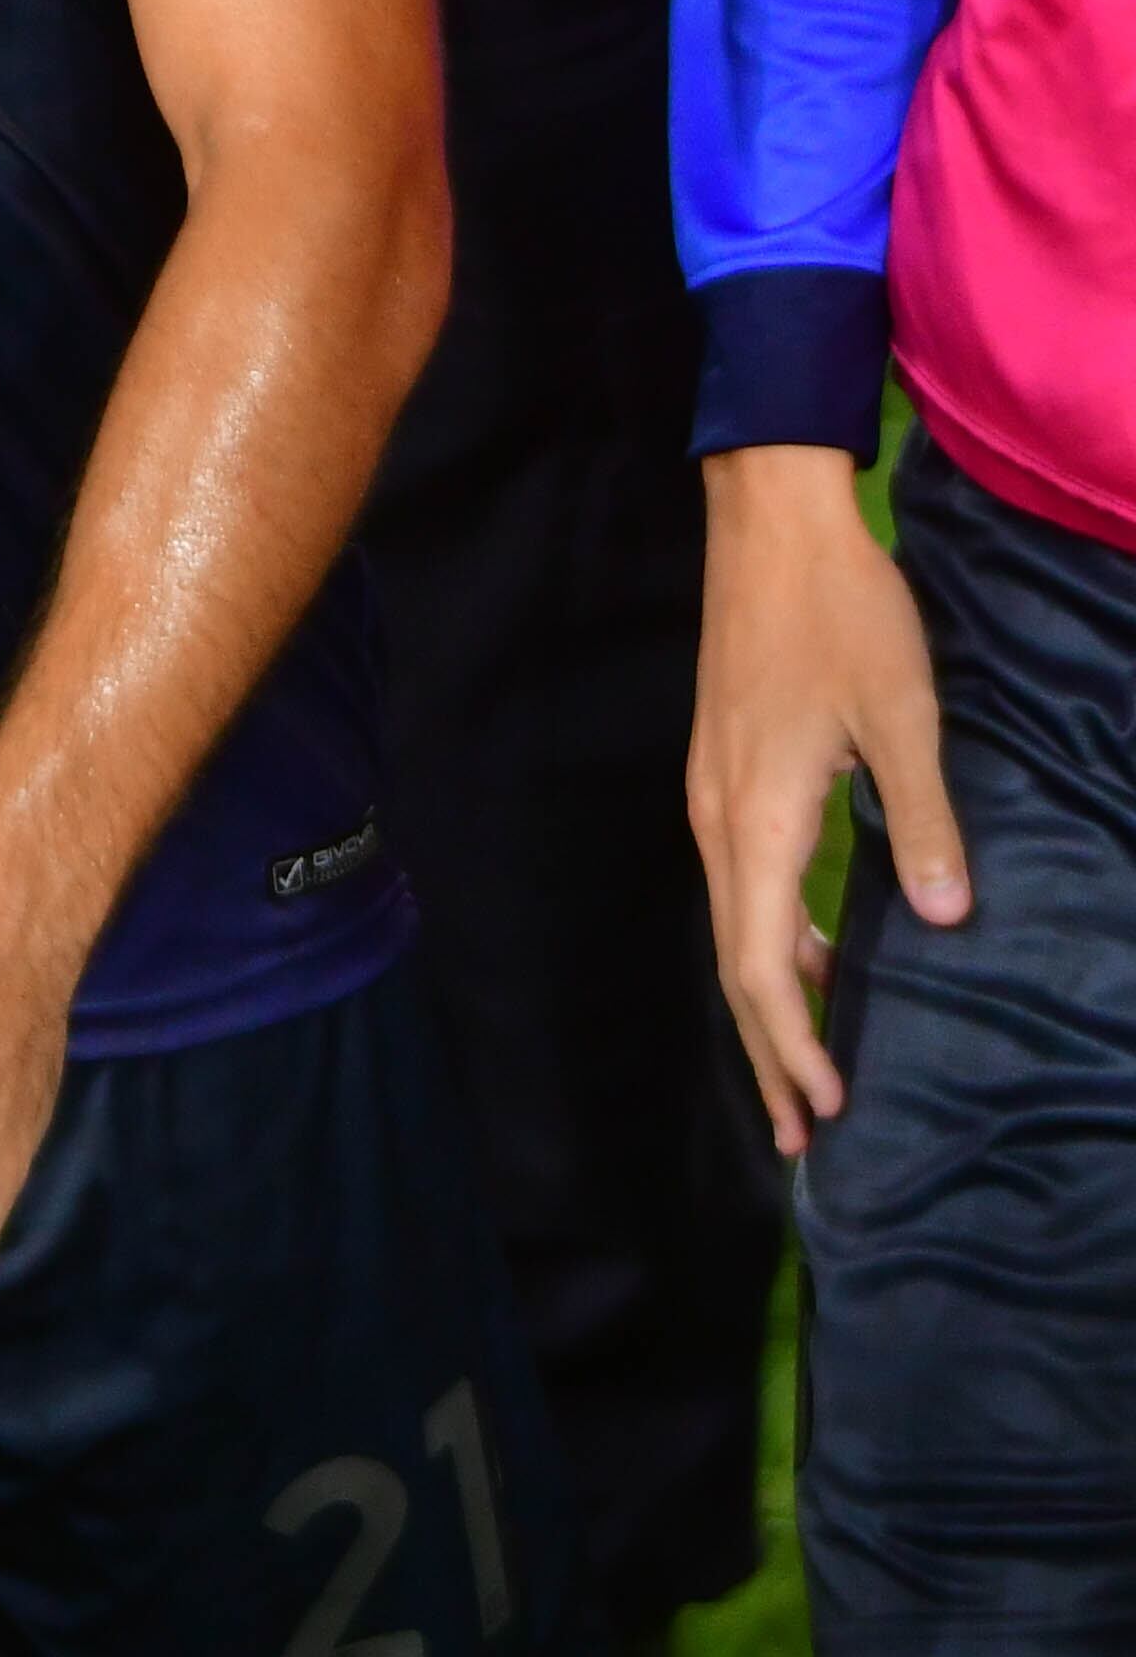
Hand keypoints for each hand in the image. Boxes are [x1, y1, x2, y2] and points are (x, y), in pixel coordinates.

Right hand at [691, 442, 967, 1159]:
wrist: (768, 522)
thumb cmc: (842, 612)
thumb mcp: (903, 714)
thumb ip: (922, 820)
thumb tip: (944, 922)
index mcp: (755, 819)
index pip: (758, 964)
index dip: (791, 1043)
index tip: (828, 1107)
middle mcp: (717, 821)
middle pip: (733, 964)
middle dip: (770, 1051)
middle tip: (806, 1134)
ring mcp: (711, 796)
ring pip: (732, 926)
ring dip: (770, 1000)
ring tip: (811, 1065)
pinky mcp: (722, 773)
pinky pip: (739, 885)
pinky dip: (770, 941)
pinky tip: (812, 953)